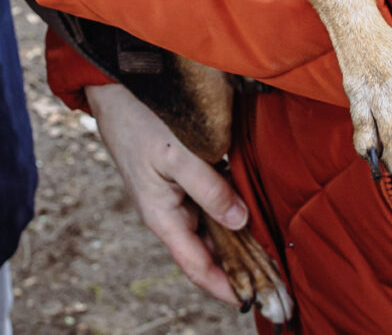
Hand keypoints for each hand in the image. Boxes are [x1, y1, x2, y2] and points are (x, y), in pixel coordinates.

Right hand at [84, 82, 252, 306]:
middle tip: (275, 279)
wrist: (116, 91)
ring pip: (211, 231)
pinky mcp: (181, 180)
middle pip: (208, 254)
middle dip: (238, 269)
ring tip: (271, 253)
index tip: (254, 300)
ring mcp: (175, 198)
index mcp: (162, 217)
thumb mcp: (176, 155)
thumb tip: (240, 220)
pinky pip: (209, 208)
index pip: (197, 267)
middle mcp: (169, 214)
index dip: (225, 288)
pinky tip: (253, 212)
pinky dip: (231, 215)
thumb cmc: (140, 121)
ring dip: (238, 242)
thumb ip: (208, 188)